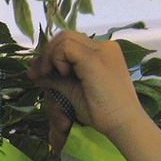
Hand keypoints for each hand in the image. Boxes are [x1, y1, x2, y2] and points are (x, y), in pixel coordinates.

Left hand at [29, 30, 144, 144]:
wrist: (124, 124)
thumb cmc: (104, 113)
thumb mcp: (75, 92)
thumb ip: (57, 80)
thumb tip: (35, 72)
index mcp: (103, 53)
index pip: (72, 43)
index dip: (52, 54)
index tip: (38, 72)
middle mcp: (104, 47)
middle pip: (66, 36)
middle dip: (47, 52)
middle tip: (37, 74)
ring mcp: (101, 51)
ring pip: (64, 38)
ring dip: (50, 55)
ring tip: (48, 75)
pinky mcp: (94, 59)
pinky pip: (66, 47)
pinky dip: (56, 59)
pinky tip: (61, 75)